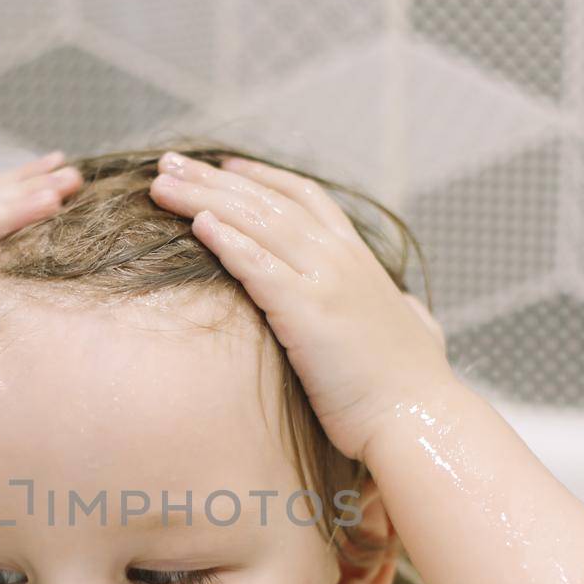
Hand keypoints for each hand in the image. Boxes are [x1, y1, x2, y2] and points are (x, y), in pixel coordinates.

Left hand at [148, 150, 450, 463]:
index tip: (223, 167)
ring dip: (204, 199)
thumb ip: (408, 314)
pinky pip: (258, 265)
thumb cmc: (415, 387)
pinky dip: (226, 240)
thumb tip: (411, 310)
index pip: (305, 198)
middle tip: (169, 163)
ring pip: (256, 222)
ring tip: (161, 184)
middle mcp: (342, 258)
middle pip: (267, 201)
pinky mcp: (309, 312)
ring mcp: (327, 280)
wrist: (421, 420)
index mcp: (360, 260)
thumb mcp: (419, 334)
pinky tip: (196, 224)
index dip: (261, 178)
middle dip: (213, 180)